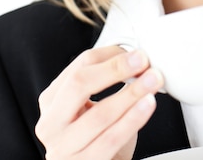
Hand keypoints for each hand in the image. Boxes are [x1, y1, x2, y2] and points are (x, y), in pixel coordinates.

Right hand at [35, 45, 163, 159]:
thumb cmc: (97, 138)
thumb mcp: (94, 106)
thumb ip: (107, 82)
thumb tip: (137, 58)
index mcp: (52, 101)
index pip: (78, 67)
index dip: (109, 56)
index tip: (136, 53)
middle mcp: (51, 124)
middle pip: (80, 85)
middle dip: (115, 69)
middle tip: (142, 61)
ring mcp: (62, 149)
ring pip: (99, 115)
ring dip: (131, 93)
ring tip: (152, 81)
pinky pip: (110, 140)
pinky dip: (132, 119)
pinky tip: (147, 105)